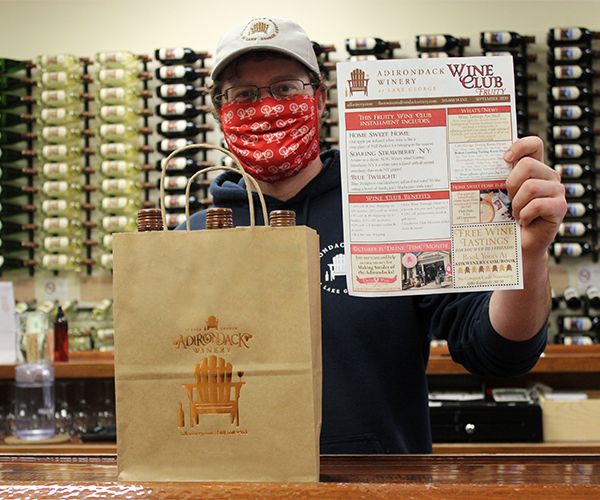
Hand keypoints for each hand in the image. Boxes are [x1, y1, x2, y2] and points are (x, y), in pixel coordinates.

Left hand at [503, 136, 566, 256]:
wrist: (520, 243)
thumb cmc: (509, 218)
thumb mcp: (502, 194)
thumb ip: (499, 178)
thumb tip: (477, 165)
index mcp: (535, 169)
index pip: (534, 144)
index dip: (520, 145)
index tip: (505, 158)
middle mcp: (548, 176)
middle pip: (528, 165)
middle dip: (511, 184)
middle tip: (510, 199)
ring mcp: (557, 191)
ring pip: (531, 186)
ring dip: (517, 204)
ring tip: (517, 213)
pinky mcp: (560, 207)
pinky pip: (537, 205)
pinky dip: (525, 215)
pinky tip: (524, 221)